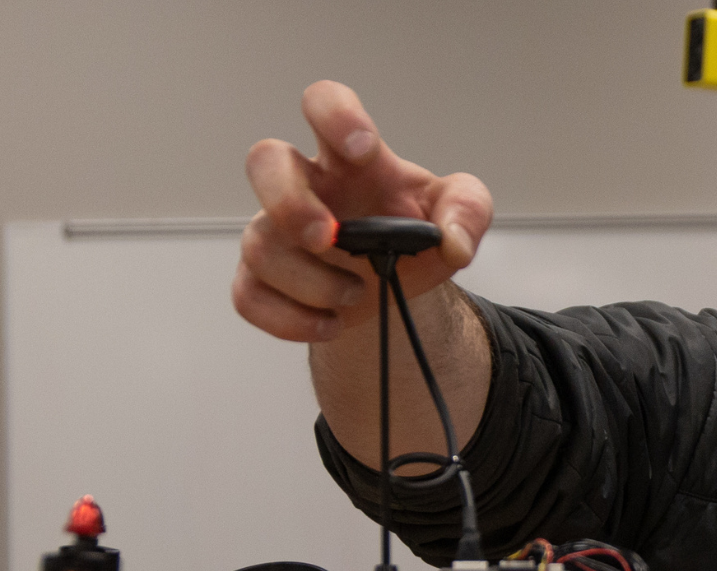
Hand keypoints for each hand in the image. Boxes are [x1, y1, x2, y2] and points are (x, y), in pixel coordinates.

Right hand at [232, 80, 492, 341]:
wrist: (397, 285)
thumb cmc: (414, 232)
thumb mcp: (459, 213)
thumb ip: (468, 212)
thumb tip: (453, 241)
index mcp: (349, 158)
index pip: (325, 102)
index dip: (335, 116)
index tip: (363, 150)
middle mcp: (305, 186)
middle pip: (263, 160)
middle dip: (290, 202)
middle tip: (328, 237)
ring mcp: (277, 231)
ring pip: (260, 244)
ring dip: (312, 281)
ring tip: (355, 293)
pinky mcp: (262, 278)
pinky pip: (248, 296)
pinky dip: (291, 318)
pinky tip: (330, 322)